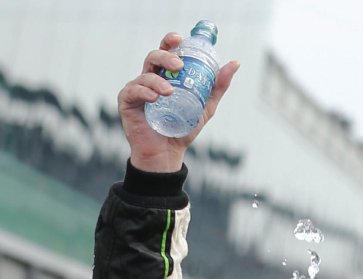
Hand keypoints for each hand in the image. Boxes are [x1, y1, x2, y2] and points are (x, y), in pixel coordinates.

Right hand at [118, 32, 238, 172]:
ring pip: (145, 74)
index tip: (179, 38)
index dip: (170, 41)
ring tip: (170, 92)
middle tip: (178, 64)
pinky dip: (145, 92)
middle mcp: (149, 78)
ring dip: (158, 80)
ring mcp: (136, 89)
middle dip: (165, 55)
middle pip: (153, 57)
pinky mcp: (127, 102)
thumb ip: (217, 86)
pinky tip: (155, 98)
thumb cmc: (182, 129)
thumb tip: (235, 63)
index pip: (165, 52)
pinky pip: (134, 91)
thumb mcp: (205, 106)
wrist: (168, 154)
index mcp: (165, 76)